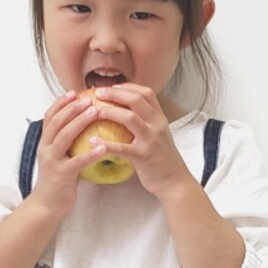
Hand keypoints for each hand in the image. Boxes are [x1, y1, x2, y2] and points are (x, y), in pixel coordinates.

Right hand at [31, 90, 116, 217]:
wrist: (47, 205)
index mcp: (45, 142)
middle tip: (88, 98)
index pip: (50, 116)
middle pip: (57, 122)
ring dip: (80, 122)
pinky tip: (103, 147)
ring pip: (64, 136)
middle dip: (72, 108)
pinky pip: (77, 162)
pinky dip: (91, 153)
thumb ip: (67, 142)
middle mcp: (46, 148)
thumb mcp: (59, 157)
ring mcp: (53, 161)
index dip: (61, 103)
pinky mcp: (62, 175)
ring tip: (95, 112)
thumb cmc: (58, 180)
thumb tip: (84, 126)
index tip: (74, 92)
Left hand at [90, 84, 192, 200]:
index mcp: (159, 118)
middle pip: (136, 100)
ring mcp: (151, 140)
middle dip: (115, 93)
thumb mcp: (159, 135)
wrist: (175, 181)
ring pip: (129, 118)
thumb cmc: (163, 159)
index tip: (111, 87)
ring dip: (109, 111)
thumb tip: (125, 112)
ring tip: (94, 112)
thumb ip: (146, 122)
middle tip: (97, 93)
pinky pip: (122, 148)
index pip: (145, 93)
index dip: (127, 87)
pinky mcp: (143, 156)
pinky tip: (92, 141)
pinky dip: (105, 143)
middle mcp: (157, 125)